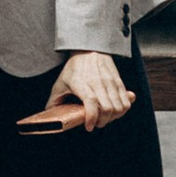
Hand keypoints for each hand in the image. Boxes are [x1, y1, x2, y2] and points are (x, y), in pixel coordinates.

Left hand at [19, 50, 133, 134]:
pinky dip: (122, 110)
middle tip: (96, 123)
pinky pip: (126, 101)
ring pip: (119, 107)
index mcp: (80, 82)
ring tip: (105, 118)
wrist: (90, 49)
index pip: (91, 102)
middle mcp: (97, 82)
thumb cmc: (74, 68)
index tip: (88, 126)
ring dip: (113, 117)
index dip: (91, 117)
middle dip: (102, 121)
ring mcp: (110, 82)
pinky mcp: (119, 82)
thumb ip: (54, 100)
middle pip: (107, 108)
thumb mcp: (60, 82)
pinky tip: (114, 111)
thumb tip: (49, 115)